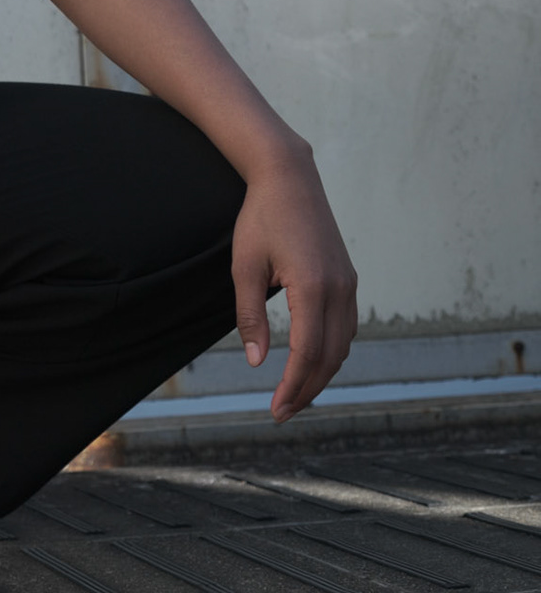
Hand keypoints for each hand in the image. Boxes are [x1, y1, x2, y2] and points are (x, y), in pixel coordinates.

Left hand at [231, 147, 357, 421]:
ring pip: (342, 345)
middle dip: (307, 389)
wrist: (289, 179)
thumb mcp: (244, 267)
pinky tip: (313, 363)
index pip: (308, 353)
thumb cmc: (260, 219)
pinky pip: (346, 327)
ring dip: (321, 374)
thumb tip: (258, 363)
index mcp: (313, 286)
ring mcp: (349, 284)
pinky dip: (332, 351)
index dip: (293, 386)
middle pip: (330, 357)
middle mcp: (340, 289)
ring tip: (295, 395)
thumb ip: (250, 316)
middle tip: (282, 413)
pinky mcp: (348, 280)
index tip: (275, 409)